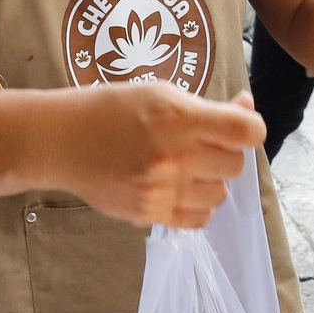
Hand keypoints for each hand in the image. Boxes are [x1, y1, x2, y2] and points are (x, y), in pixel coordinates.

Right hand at [57, 83, 264, 227]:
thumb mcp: (160, 94)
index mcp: (178, 118)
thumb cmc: (112, 110)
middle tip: (202, 144)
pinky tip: (182, 189)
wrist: (62, 141)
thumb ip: (206, 106)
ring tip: (187, 167)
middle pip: (235, 165)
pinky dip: (198, 205)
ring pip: (219, 194)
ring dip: (211, 180)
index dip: (251, 128)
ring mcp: (161, 189)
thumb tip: (247, 107)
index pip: (245, 132)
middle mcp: (173, 156)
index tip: (241, 127)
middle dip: (225, 153)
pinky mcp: (149, 213)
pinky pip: (198, 218)